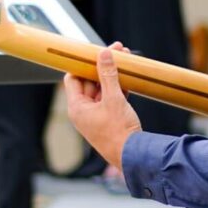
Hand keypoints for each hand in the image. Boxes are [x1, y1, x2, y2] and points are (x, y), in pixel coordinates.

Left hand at [64, 43, 141, 169]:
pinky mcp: (109, 119)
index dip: (83, 64)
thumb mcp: (114, 98)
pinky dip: (118, 87)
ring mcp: (96, 116)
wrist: (134, 155)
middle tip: (116, 51)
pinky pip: (110, 98)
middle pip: (89, 82)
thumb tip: (103, 54)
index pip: (73, 78)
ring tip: (124, 59)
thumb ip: (108, 74)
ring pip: (102, 89)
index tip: (94, 52)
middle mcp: (84, 112)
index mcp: (77, 108)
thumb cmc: (119, 132)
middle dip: (102, 66)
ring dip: (112, 75)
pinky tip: (128, 77)